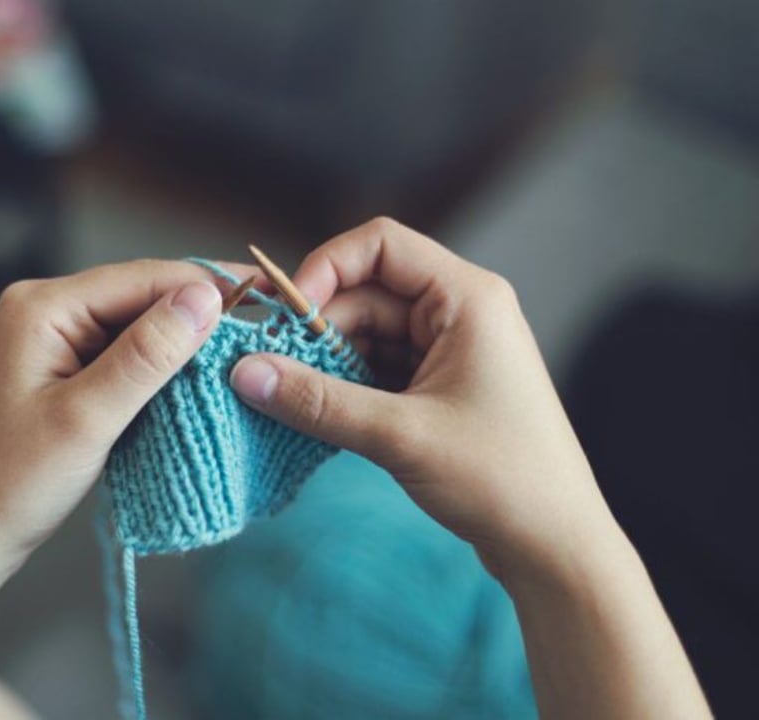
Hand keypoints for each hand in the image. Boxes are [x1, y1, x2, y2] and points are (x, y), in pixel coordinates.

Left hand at [0, 260, 235, 559]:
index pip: (143, 279)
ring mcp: (51, 338)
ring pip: (136, 325)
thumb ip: (146, 356)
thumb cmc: (10, 483)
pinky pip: (121, 353)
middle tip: (265, 328)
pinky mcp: (61, 367)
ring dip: (183, 340)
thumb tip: (204, 299)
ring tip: (242, 351)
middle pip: (141, 296)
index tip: (268, 295)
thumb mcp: (86, 419)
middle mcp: (45, 309)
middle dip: (199, 312)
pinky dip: (158, 366)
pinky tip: (194, 378)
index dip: (208, 286)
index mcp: (42, 307)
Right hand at [230, 218, 616, 582]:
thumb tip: (243, 372)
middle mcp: (459, 312)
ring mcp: (449, 350)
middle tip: (269, 371)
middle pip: (365, 293)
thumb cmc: (501, 480)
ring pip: (366, 335)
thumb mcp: (400, 435)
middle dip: (316, 330)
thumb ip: (317, 401)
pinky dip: (344, 387)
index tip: (285, 317)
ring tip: (287, 400)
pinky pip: (376, 369)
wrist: (555, 546)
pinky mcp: (437, 388)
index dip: (324, 269)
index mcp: (467, 298)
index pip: (380, 244)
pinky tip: (315, 414)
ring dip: (326, 364)